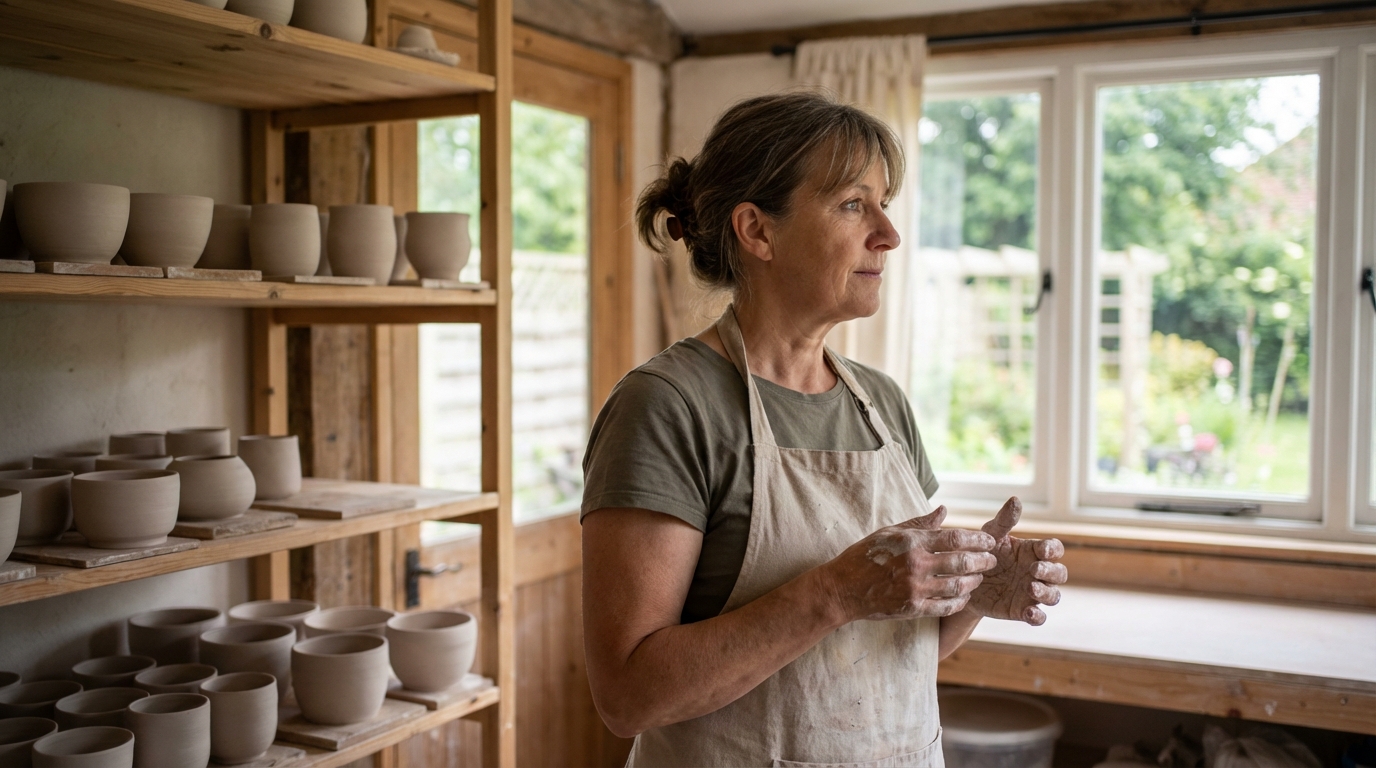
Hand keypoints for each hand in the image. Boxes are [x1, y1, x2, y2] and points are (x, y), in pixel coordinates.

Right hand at [819, 506, 997, 622]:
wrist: (841, 589)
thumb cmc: (863, 556)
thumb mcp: (889, 532)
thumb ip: (919, 524)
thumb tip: (944, 511)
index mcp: (911, 542)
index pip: (954, 538)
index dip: (977, 539)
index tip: (989, 541)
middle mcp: (915, 564)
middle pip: (961, 562)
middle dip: (983, 561)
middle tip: (992, 560)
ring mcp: (914, 588)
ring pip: (957, 586)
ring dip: (974, 582)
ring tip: (980, 577)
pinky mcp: (912, 608)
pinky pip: (945, 606)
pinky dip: (959, 601)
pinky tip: (964, 596)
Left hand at [964, 497, 1067, 625]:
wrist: (961, 581)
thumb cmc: (979, 553)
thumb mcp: (989, 537)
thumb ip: (1004, 522)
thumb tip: (1016, 499)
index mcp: (1033, 552)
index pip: (1054, 550)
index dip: (1052, 550)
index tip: (1041, 551)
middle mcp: (1037, 573)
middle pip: (1059, 573)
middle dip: (1051, 571)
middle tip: (1034, 569)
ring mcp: (1032, 593)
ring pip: (1054, 596)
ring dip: (1046, 593)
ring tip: (1029, 587)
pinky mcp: (1023, 611)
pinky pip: (1039, 617)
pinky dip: (1039, 617)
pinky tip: (1030, 613)